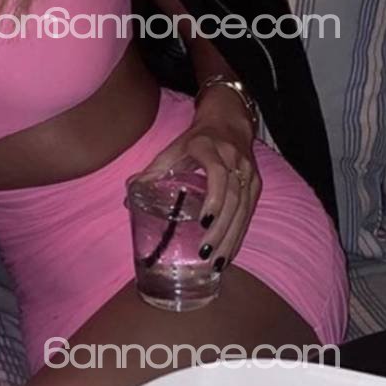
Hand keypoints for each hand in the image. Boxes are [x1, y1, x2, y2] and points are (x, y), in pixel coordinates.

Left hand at [140, 88, 261, 270]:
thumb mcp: (173, 150)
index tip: (203, 222)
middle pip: (233, 198)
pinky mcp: (256, 184)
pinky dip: (239, 235)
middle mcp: (234, 160)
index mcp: (210, 149)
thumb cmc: (196, 140)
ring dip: (232, 238)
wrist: (228, 122)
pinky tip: (230, 253)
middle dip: (221, 229)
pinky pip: (249, 213)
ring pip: (244, 209)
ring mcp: (248, 172)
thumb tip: (128, 194)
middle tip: (206, 254)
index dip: (214, 198)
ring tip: (217, 262)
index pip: (218, 174)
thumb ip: (152, 171)